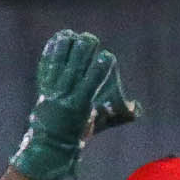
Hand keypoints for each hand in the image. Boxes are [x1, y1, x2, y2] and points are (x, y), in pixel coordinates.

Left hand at [10, 29, 141, 179]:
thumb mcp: (99, 125)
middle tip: (91, 40)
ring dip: (67, 45)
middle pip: (75, 65)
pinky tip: (61, 38)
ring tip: (75, 35)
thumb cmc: (79, 136)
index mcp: (81, 104)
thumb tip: (136, 108)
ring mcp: (52, 89)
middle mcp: (65, 94)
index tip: (107, 57)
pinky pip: (47, 62)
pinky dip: (53, 49)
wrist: (50, 145)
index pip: (92, 79)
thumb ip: (118, 115)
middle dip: (84, 50)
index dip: (101, 66)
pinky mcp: (44, 85)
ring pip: (59, 61)